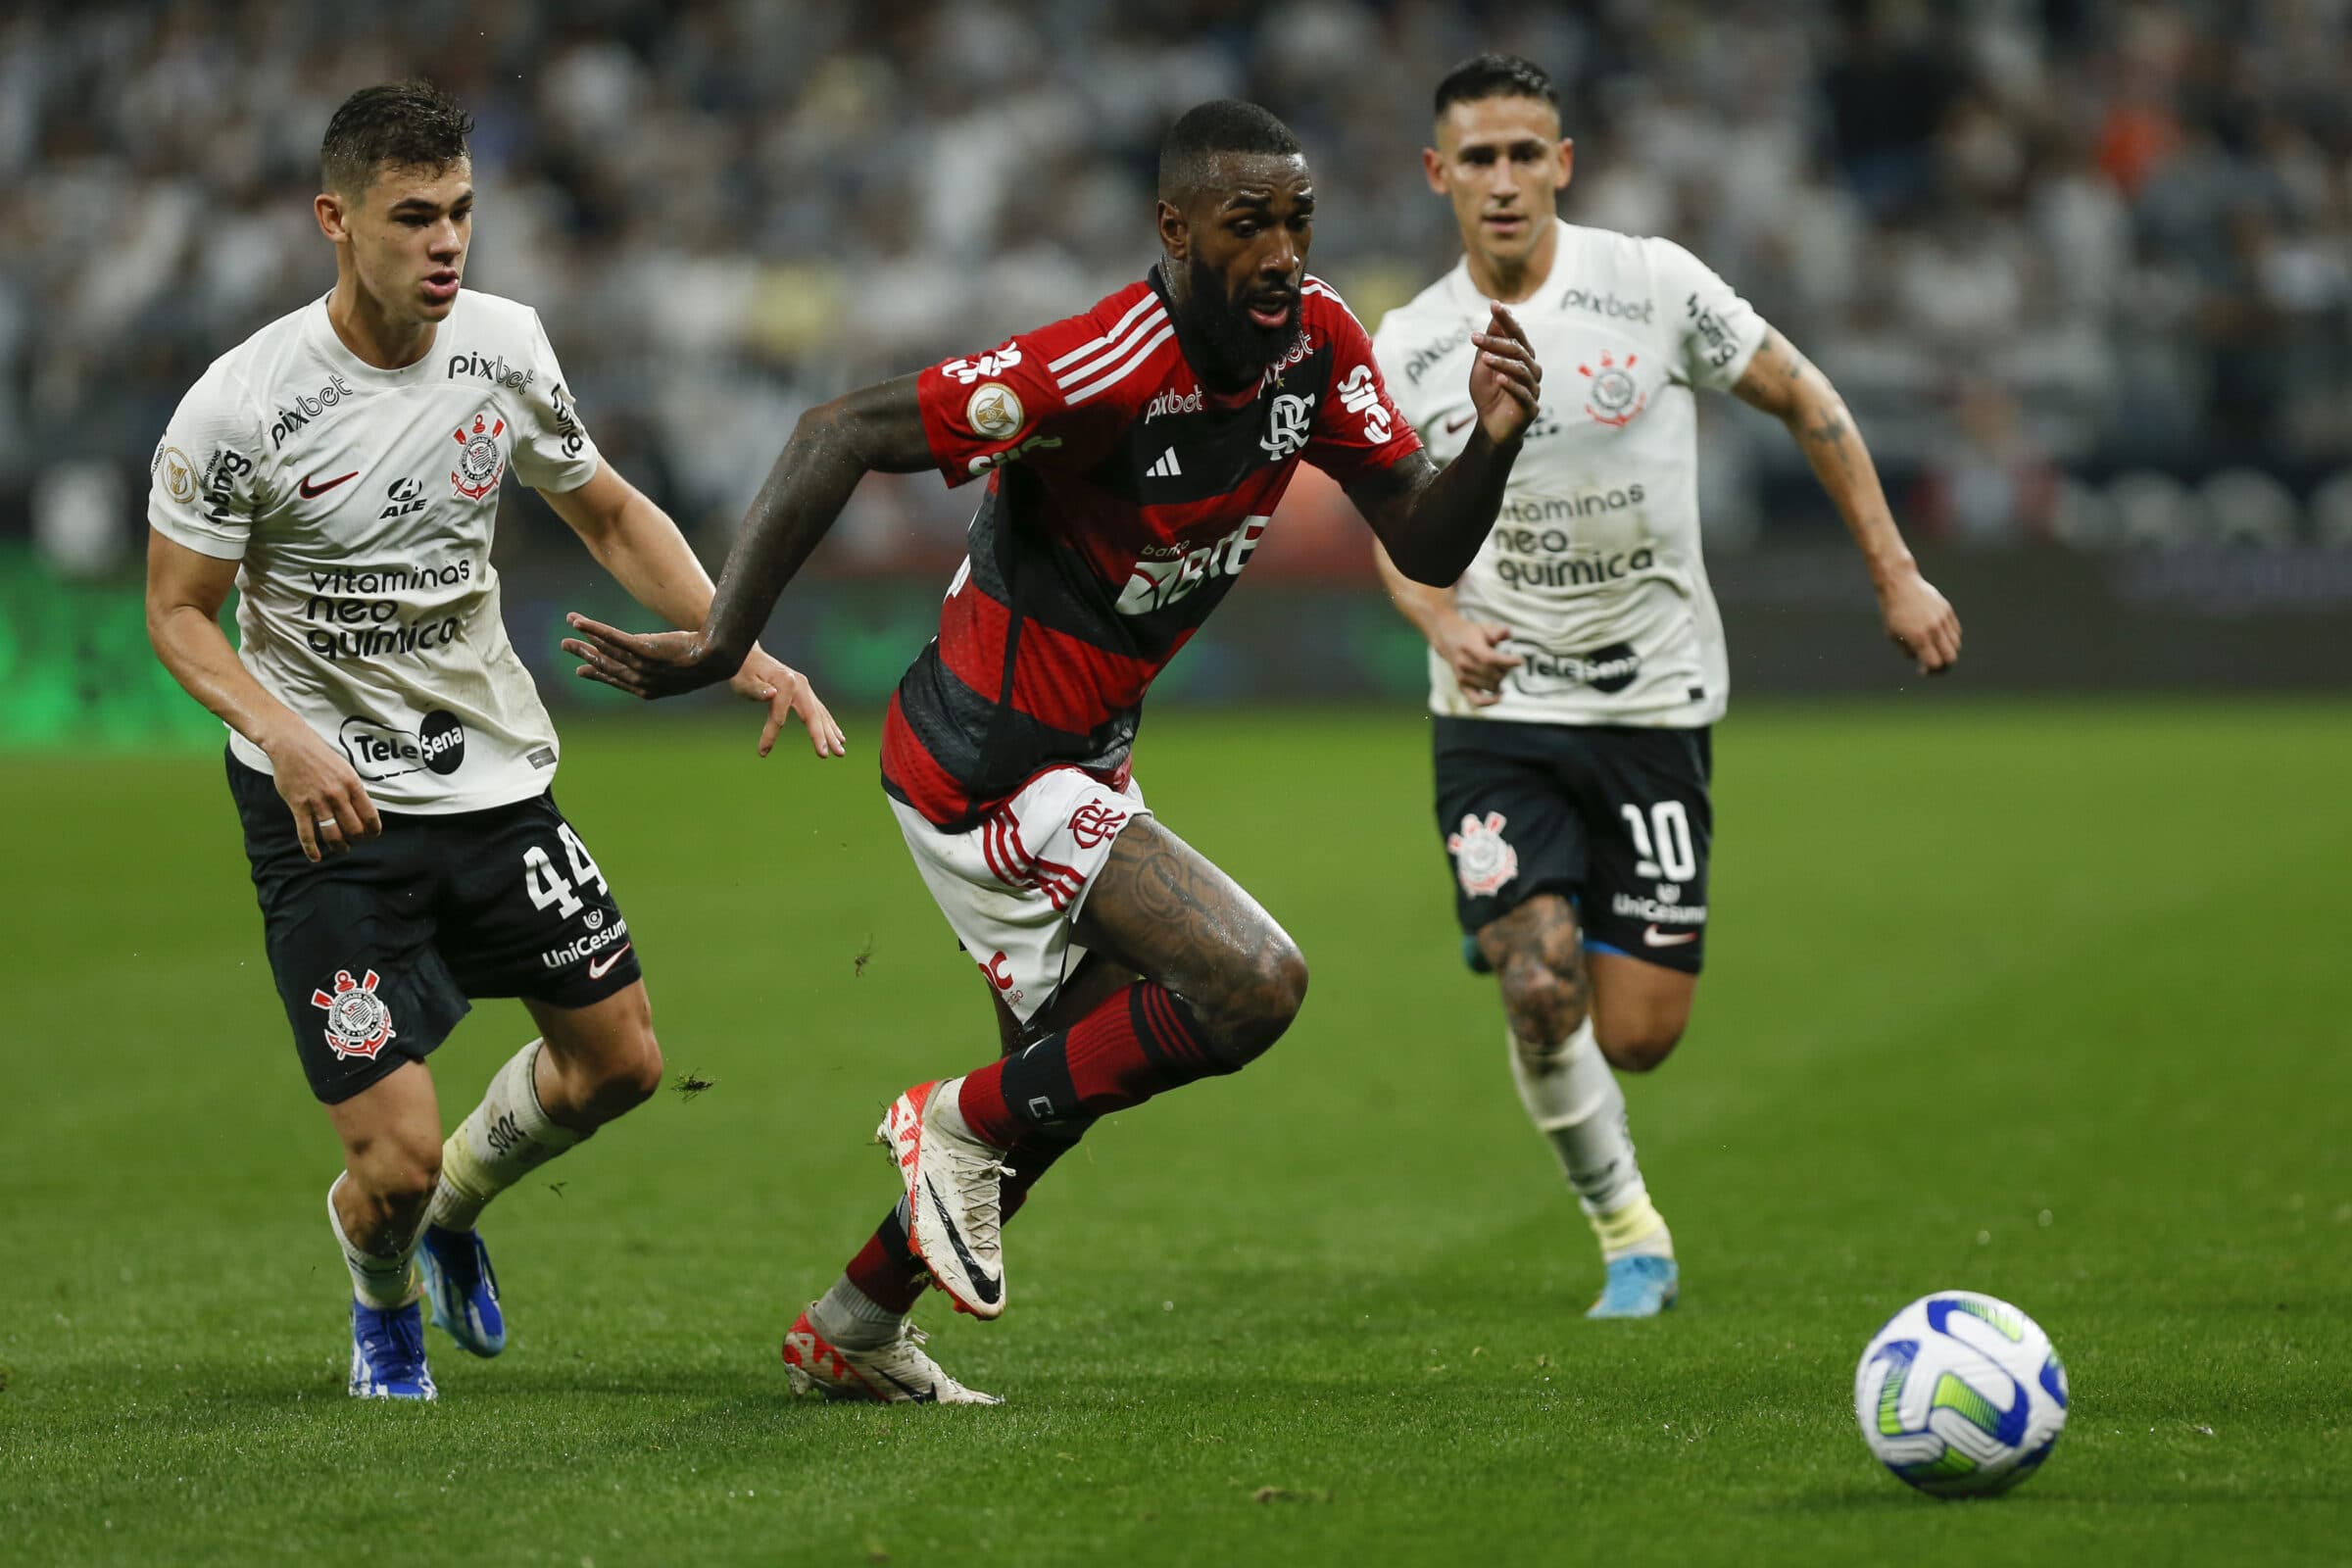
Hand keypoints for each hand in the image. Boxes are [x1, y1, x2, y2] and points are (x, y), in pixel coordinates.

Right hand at [263, 721, 381, 862]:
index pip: (369, 815)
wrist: (292, 746)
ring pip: (333, 834)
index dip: (373, 830)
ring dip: (339, 847)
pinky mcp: (299, 806)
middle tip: (355, 841)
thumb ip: (353, 789)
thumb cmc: (320, 756)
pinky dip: (311, 849)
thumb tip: (363, 808)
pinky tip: (316, 858)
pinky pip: (306, 833)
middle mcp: (337, 795)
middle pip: (353, 829)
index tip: (372, 835)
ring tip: (341, 850)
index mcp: (352, 785)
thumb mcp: (345, 769)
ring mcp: (317, 802)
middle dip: (356, 839)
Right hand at [562, 613, 733, 699]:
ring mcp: (641, 665)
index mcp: (648, 689)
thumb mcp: (676, 667)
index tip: (581, 671)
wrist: (718, 657)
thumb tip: (648, 654)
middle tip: (565, 645)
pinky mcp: (644, 649)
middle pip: (605, 664)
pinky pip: (613, 638)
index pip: (615, 679)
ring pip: (606, 649)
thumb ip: (656, 664)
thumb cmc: (702, 660)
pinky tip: (580, 622)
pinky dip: (594, 629)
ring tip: (570, 624)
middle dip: (584, 654)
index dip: (597, 674)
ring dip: (586, 636)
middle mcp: (641, 680)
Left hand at [730, 649, 847, 758]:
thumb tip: (771, 694)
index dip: (771, 734)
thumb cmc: (744, 672)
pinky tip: (839, 737)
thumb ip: (757, 690)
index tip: (762, 751)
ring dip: (831, 734)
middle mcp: (800, 685)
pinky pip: (820, 711)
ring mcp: (805, 688)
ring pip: (821, 715)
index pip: (780, 715)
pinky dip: (829, 725)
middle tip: (826, 755)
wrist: (750, 656)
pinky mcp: (806, 692)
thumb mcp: (744, 681)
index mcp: (785, 682)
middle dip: (820, 737)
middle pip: (812, 715)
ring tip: (840, 752)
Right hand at [1431, 612, 1523, 706]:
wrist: (1448, 639)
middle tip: (1508, 662)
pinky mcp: (1462, 686)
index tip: (1520, 661)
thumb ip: (1498, 630)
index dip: (1507, 662)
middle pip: (1493, 674)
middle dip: (1506, 669)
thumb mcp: (1485, 626)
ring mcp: (1462, 677)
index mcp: (1469, 647)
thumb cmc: (1471, 632)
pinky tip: (1500, 696)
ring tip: (1501, 670)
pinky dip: (1490, 701)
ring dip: (1501, 680)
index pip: (1489, 659)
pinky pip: (1477, 701)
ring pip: (1491, 686)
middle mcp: (1464, 664)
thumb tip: (1507, 634)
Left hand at [1467, 302, 1541, 445]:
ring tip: (1484, 358)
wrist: (1491, 428)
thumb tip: (1494, 316)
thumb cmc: (1489, 394)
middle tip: (1474, 338)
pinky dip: (1511, 385)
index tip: (1493, 304)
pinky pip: (1523, 394)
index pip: (1516, 334)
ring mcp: (1533, 389)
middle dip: (1497, 341)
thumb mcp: (1484, 366)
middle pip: (1518, 350)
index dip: (1506, 319)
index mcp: (1522, 357)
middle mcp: (1531, 370)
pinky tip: (1498, 379)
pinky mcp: (1530, 408)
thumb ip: (1490, 343)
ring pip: (1521, 370)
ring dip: (1502, 362)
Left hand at [1877, 566, 1960, 673]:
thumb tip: (1922, 663)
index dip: (1930, 671)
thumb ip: (1908, 652)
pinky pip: (1956, 631)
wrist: (1899, 584)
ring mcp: (1942, 618)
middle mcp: (1933, 629)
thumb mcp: (1893, 635)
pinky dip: (1950, 637)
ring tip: (1934, 647)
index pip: (1935, 663)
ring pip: (1956, 644)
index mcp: (1918, 637)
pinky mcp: (1947, 610)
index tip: (1922, 670)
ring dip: (1946, 650)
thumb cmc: (1892, 611)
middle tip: (1932, 661)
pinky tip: (1938, 635)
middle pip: (1951, 657)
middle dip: (1942, 664)